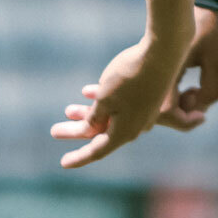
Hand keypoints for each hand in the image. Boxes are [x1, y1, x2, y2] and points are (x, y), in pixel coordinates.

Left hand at [51, 34, 185, 168]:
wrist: (163, 53)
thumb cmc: (129, 78)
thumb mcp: (105, 100)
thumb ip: (95, 118)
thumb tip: (90, 131)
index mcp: (124, 132)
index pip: (97, 151)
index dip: (79, 158)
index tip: (63, 164)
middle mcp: (135, 127)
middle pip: (101, 134)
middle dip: (76, 131)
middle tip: (54, 131)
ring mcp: (143, 113)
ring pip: (110, 117)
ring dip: (88, 114)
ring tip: (67, 110)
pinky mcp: (147, 98)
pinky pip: (119, 105)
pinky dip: (103, 101)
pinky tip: (88, 92)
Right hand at [158, 6, 217, 130]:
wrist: (199, 2)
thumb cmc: (209, 27)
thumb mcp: (216, 59)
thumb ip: (211, 89)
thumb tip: (200, 110)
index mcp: (165, 68)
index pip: (166, 112)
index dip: (185, 120)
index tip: (203, 113)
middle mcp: (154, 71)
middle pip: (157, 113)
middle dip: (180, 115)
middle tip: (198, 96)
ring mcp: (151, 69)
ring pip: (156, 105)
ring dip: (177, 107)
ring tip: (195, 91)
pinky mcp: (154, 67)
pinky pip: (159, 94)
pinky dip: (174, 98)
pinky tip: (189, 88)